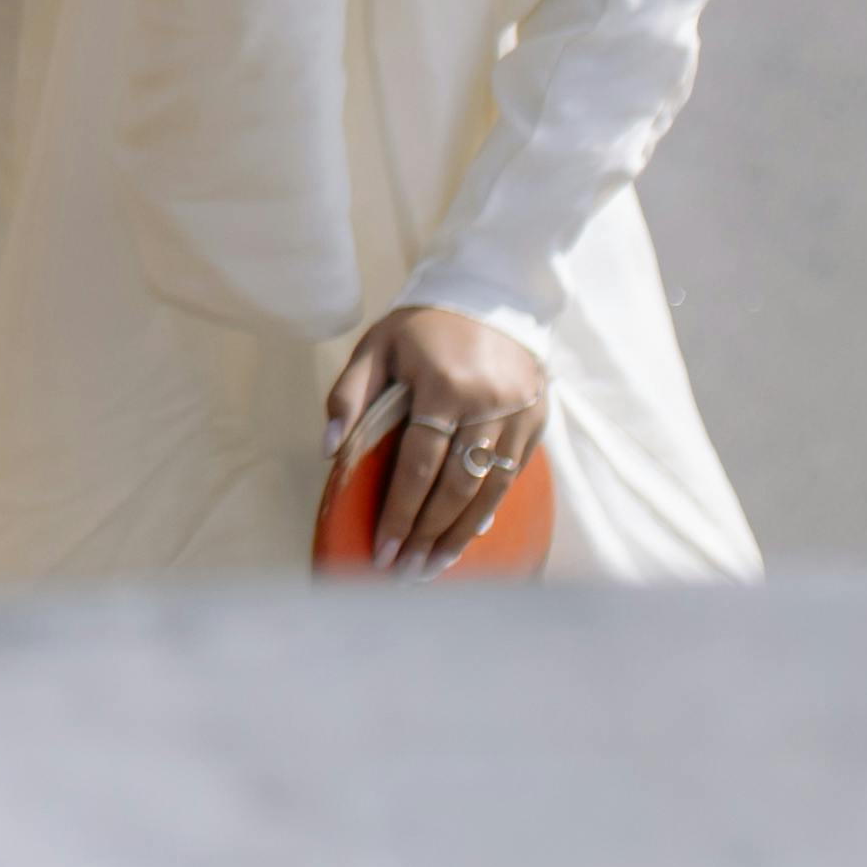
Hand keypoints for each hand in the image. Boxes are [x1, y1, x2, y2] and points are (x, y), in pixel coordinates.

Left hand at [325, 302, 548, 572]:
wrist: (491, 296)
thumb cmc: (421, 327)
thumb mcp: (376, 346)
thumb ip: (349, 395)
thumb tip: (329, 449)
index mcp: (443, 386)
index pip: (418, 464)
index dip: (400, 511)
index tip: (382, 548)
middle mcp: (485, 405)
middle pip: (455, 485)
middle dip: (427, 533)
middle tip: (404, 570)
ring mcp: (517, 416)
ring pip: (489, 489)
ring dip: (460, 534)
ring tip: (433, 567)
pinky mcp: (536, 422)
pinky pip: (512, 478)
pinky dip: (488, 511)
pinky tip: (466, 537)